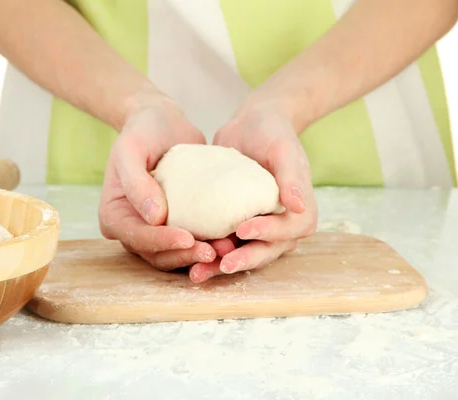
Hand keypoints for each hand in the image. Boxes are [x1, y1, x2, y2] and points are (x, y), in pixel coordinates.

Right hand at [99, 91, 217, 269]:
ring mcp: (155, 231)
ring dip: (198, 257)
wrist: (162, 124)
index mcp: (114, 216)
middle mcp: (133, 229)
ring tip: (225, 249)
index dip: (161, 242)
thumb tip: (154, 217)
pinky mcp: (177, 226)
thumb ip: (136, 182)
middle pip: (156, 254)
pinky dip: (209, 245)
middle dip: (184, 256)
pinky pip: (191, 244)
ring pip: (175, 255)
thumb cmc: (141, 133)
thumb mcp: (130, 149)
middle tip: (213, 252)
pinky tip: (230, 241)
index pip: (136, 237)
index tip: (187, 238)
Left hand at [189, 100, 317, 282]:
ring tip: (197, 273)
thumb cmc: (273, 133)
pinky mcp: (234, 228)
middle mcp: (280, 229)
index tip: (244, 229)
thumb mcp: (284, 150)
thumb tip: (299, 206)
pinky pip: (223, 246)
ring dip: (220, 267)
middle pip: (264, 252)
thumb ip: (293, 177)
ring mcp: (257, 231)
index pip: (287, 232)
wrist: (251, 126)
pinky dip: (207, 254)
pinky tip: (186, 258)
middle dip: (242, 261)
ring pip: (242, 255)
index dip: (268, 234)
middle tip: (220, 264)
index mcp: (300, 214)